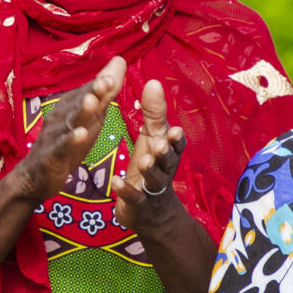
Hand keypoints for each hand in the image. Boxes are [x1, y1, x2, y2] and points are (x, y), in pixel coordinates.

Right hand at [8, 58, 124, 202]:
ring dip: (81, 111)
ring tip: (92, 101)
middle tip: (107, 80)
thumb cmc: (66, 142)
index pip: (90, 90)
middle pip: (79, 102)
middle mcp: (62, 116)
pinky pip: (62, 147)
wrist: (34, 177)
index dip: (104, 80)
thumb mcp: (90, 118)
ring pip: (71, 122)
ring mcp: (56, 136)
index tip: (119, 64)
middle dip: (93, 91)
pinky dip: (71, 140)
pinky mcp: (52, 157)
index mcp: (71, 106)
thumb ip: (105, 92)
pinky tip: (80, 134)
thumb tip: (120, 61)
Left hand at [112, 79, 188, 231]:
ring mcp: (152, 189)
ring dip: (150, 171)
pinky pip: (134, 198)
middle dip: (165, 154)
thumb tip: (154, 82)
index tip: (174, 130)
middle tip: (160, 145)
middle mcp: (163, 170)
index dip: (176, 140)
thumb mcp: (153, 138)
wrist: (151, 211)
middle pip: (168, 162)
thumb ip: (154, 113)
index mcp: (168, 152)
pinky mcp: (138, 204)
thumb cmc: (151, 166)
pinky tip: (116, 182)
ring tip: (143, 161)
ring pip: (155, 180)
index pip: (176, 145)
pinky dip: (126, 190)